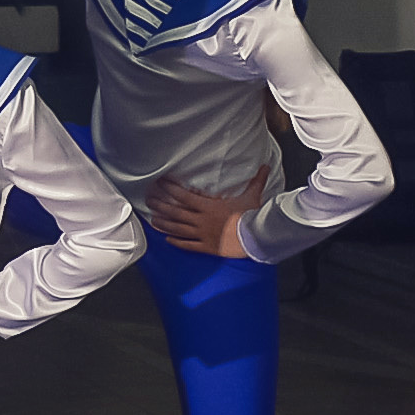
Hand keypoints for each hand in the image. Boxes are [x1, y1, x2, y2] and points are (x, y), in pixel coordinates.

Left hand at [145, 169, 268, 257]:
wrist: (255, 238)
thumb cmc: (252, 216)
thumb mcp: (253, 196)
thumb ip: (256, 181)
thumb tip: (265, 166)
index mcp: (209, 207)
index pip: (184, 196)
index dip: (171, 189)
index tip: (161, 183)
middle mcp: (201, 220)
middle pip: (176, 213)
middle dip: (161, 206)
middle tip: (149, 201)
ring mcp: (202, 235)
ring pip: (178, 229)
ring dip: (164, 224)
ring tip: (153, 220)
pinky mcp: (206, 247)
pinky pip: (188, 245)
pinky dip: (177, 243)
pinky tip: (167, 240)